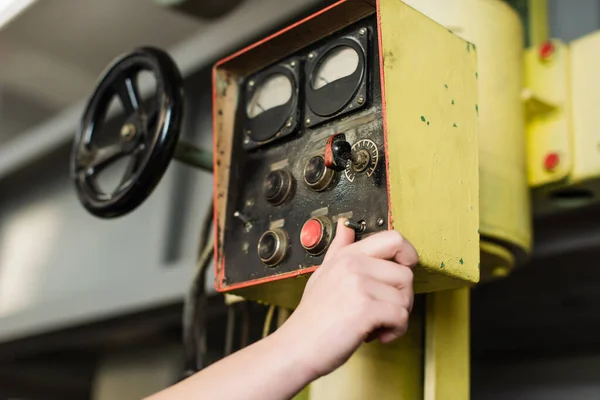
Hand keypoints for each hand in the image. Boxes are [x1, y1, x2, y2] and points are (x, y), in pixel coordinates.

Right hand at [274, 219, 417, 379]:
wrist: (297, 347)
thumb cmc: (312, 317)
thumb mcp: (323, 274)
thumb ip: (339, 249)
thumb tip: (346, 226)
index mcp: (347, 255)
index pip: (394, 239)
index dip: (408, 256)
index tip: (402, 274)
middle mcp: (353, 265)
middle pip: (406, 274)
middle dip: (403, 297)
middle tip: (384, 311)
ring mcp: (359, 285)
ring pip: (405, 298)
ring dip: (397, 318)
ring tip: (376, 325)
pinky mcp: (365, 308)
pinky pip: (401, 317)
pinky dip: (395, 331)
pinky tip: (376, 335)